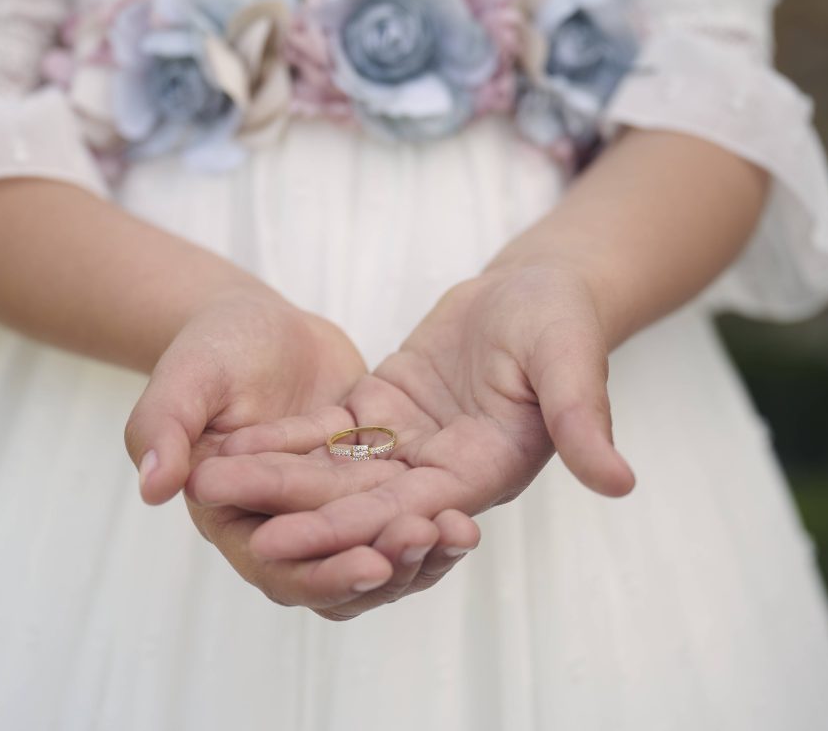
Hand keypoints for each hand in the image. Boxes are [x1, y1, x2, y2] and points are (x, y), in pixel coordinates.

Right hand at [124, 286, 478, 617]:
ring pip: (374, 556)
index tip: (372, 564)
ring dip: (416, 556)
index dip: (324, 571)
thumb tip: (152, 487)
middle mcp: (279, 529)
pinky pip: (400, 520)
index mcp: (231, 518)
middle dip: (385, 566)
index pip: (279, 566)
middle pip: (336, 574)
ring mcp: (327, 514)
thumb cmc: (215, 346)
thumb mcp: (189, 376)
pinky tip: (466, 517)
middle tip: (428, 543)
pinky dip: (430, 523)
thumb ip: (164, 426)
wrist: (263, 325)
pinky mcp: (365, 492)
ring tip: (458, 535)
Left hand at [188, 265, 634, 568]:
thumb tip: (622, 483)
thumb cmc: (562, 320)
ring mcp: (410, 446)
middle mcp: (441, 471)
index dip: (348, 527)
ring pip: (334, 469)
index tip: (287, 539)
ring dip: (272, 474)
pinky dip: (283, 438)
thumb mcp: (571, 361)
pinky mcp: (384, 414)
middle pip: (356, 497)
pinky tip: (230, 439)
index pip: (410, 511)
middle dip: (288, 503)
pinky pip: (329, 432)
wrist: (537, 289)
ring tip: (205, 474)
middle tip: (217, 506)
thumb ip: (584, 420)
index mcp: (485, 470)